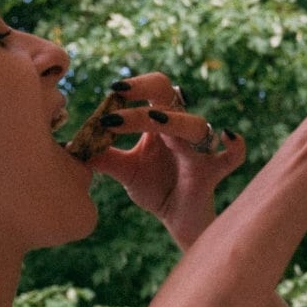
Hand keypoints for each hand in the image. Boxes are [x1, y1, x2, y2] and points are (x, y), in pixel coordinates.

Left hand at [87, 73, 246, 247]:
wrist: (177, 220)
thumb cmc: (155, 188)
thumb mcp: (124, 171)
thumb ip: (102, 157)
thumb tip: (72, 146)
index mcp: (159, 123)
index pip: (149, 91)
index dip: (132, 87)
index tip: (109, 93)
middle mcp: (179, 129)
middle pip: (170, 93)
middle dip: (146, 90)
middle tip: (119, 93)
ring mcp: (198, 149)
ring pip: (194, 124)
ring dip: (174, 120)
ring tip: (153, 121)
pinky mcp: (212, 172)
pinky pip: (233, 156)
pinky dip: (234, 146)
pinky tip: (228, 136)